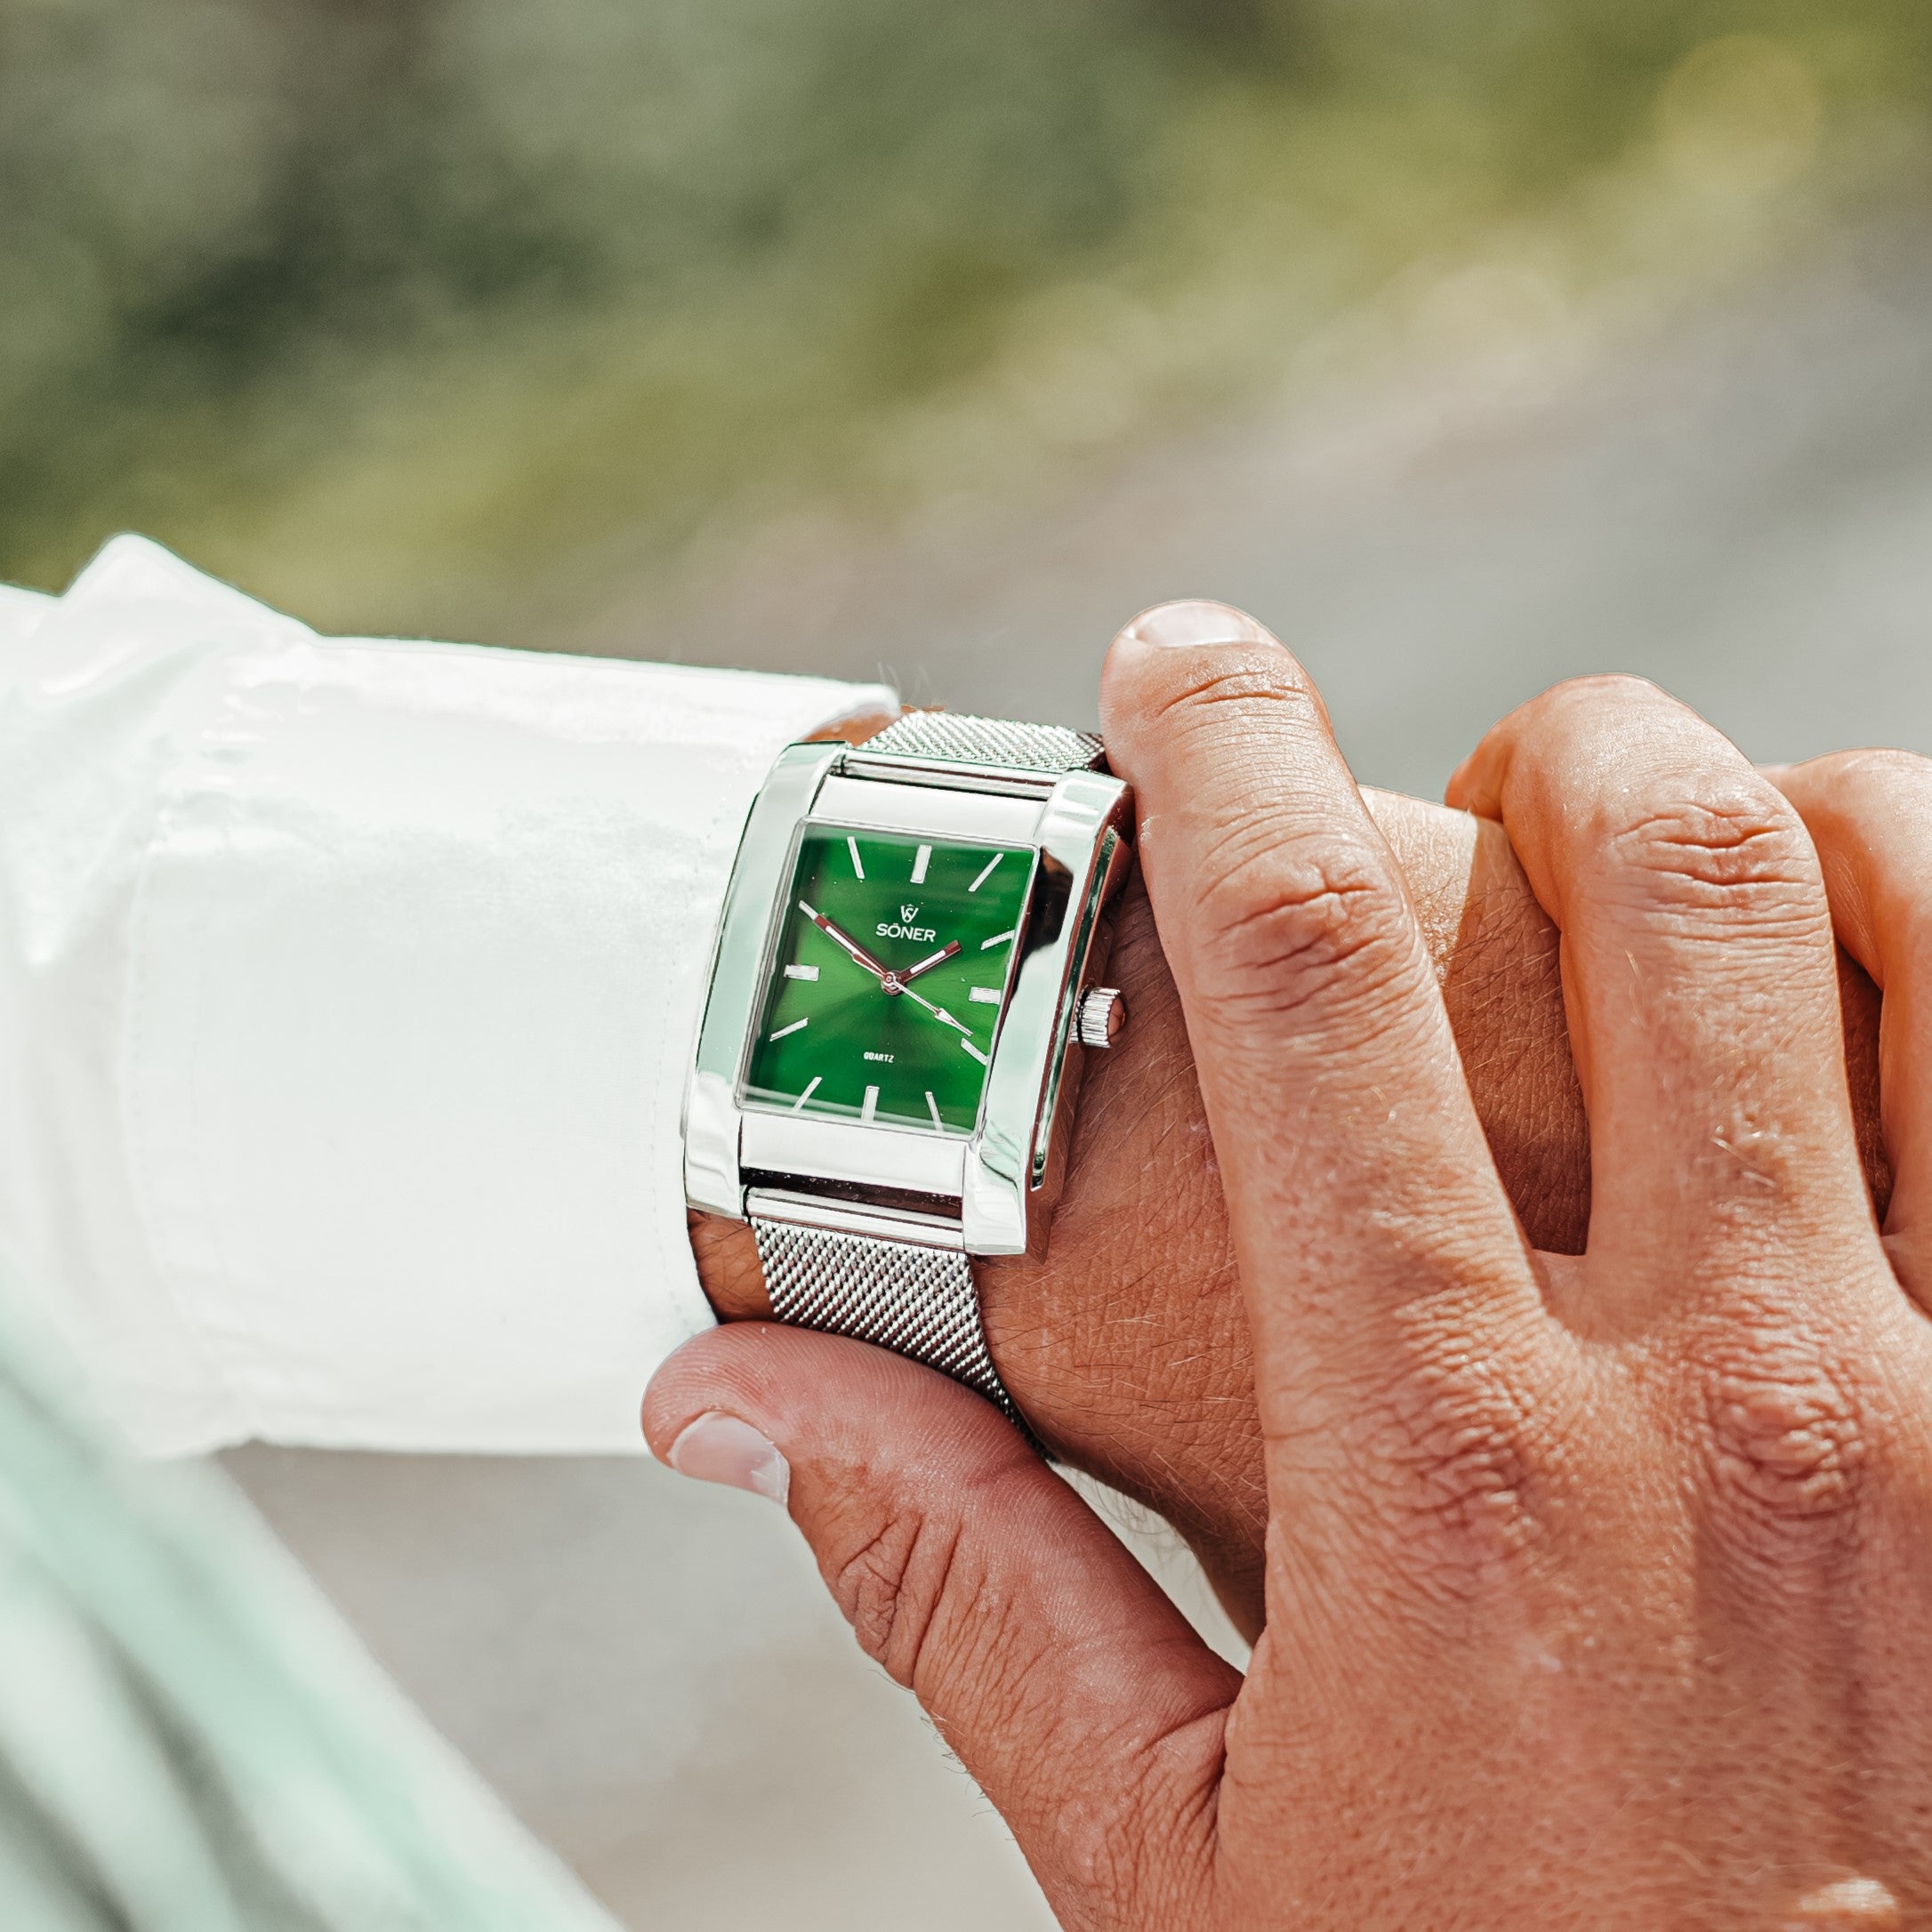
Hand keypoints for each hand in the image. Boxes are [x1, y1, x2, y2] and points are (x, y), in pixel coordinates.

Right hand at [656, 628, 1929, 1924]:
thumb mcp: (1172, 1862)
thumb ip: (958, 1580)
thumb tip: (733, 1396)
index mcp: (1447, 1459)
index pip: (1304, 977)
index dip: (1217, 758)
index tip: (1173, 660)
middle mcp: (1728, 1390)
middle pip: (1655, 867)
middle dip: (1542, 748)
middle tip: (1460, 799)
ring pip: (1909, 907)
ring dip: (1782, 814)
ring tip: (1687, 867)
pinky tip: (1867, 991)